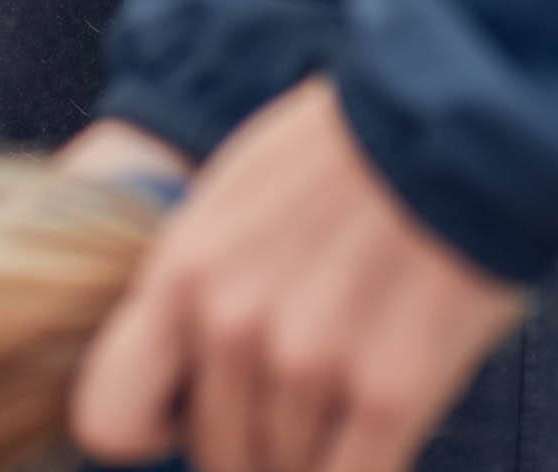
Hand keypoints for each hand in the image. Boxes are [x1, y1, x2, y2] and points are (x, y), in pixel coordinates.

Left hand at [70, 80, 527, 471]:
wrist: (447, 120)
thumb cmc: (345, 152)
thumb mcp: (232, 194)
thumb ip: (198, 283)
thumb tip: (182, 369)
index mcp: (185, 271)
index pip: (110, 414)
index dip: (152, 430)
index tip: (188, 417)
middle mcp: (233, 324)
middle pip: (217, 456)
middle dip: (254, 440)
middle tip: (299, 391)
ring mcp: (308, 362)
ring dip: (316, 448)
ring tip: (352, 381)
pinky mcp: (386, 393)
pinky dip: (363, 468)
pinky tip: (380, 427)